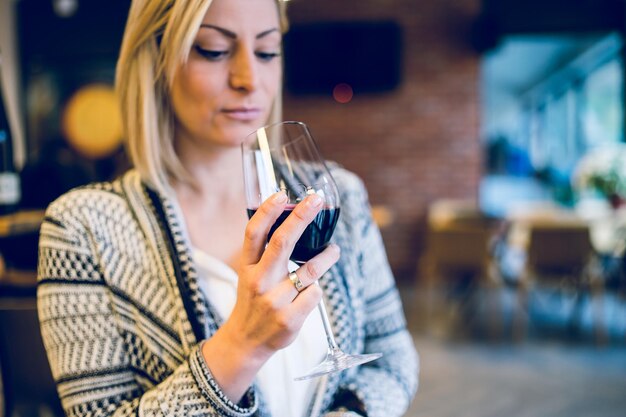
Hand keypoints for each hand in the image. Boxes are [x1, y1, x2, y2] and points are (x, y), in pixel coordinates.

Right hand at [201, 191, 339, 400]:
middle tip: (316, 200)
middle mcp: (259, 281)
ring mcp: (274, 301)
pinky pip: (315, 293)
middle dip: (301, 217)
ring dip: (327, 256)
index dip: (267, 212)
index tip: (281, 194)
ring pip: (309, 270)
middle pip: (282, 243)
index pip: (254, 233)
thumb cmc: (253, 299)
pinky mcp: (290, 318)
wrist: (246, 341)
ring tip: (333, 250)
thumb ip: (265, 251)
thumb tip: (292, 218)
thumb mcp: (249, 273)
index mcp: (247, 266)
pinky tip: (310, 292)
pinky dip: (316, 289)